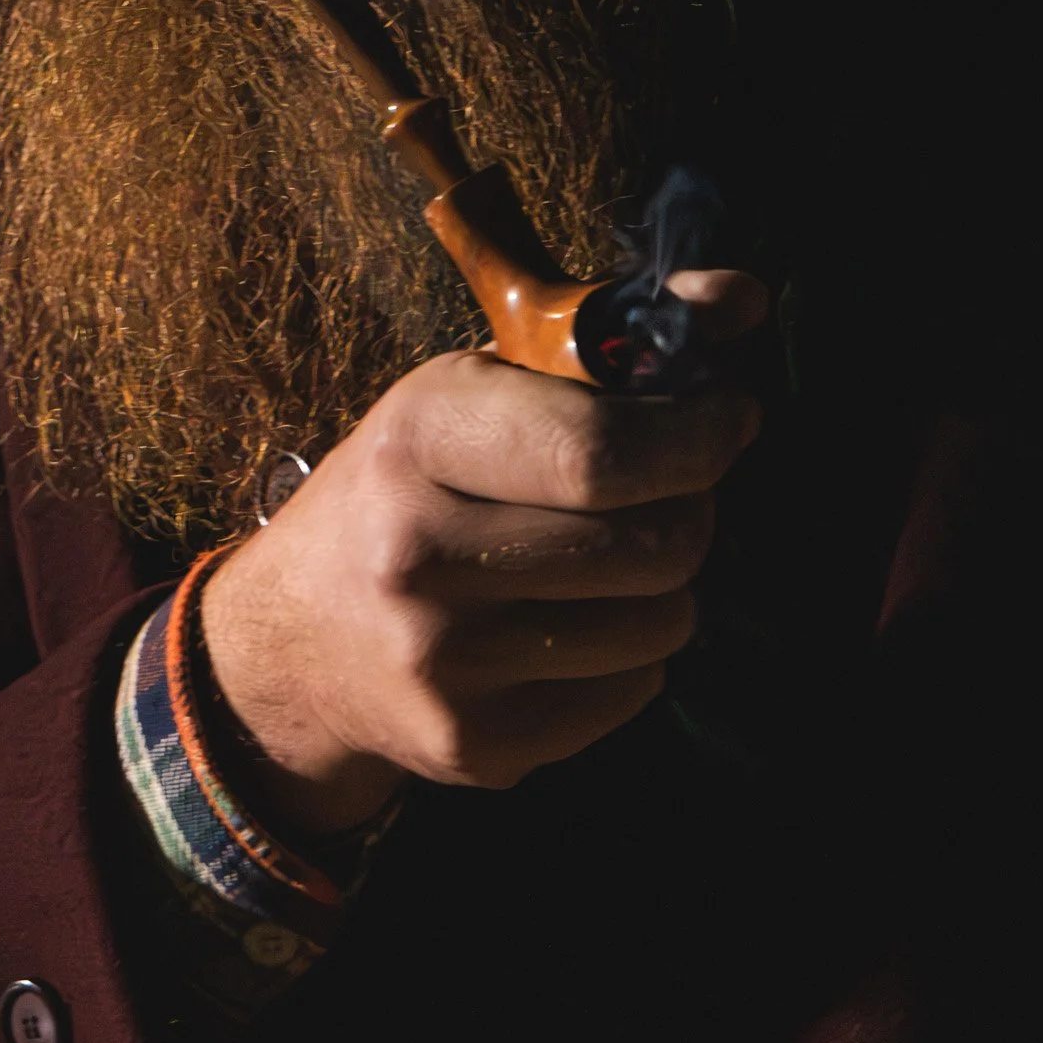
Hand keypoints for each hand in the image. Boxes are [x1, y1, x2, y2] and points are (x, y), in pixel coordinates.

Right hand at [199, 268, 766, 838]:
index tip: (730, 419)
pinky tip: (575, 626)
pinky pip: (634, 693)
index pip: (602, 452)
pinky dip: (633, 656)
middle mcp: (419, 552)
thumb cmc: (411, 488)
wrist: (295, 638)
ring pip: (660, 624)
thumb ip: (612, 334)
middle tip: (672, 494)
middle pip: (652, 543)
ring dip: (666, 587)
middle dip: (693, 511)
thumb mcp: (475, 389)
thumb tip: (747, 296)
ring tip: (613, 561)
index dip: (696, 437)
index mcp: (419, 437)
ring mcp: (444, 662)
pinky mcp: (475, 746)